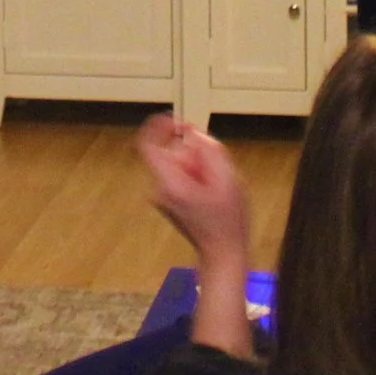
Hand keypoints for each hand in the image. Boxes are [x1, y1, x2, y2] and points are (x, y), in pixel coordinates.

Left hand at [136, 114, 247, 260]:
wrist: (223, 253)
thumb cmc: (228, 220)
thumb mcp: (228, 177)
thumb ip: (208, 149)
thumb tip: (191, 133)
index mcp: (170, 182)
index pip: (147, 144)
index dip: (159, 127)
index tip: (176, 122)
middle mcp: (159, 189)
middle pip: (169, 154)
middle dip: (194, 155)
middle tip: (215, 172)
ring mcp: (161, 196)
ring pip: (176, 165)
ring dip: (197, 168)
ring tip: (214, 188)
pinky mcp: (168, 200)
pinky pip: (179, 176)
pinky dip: (195, 178)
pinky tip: (209, 195)